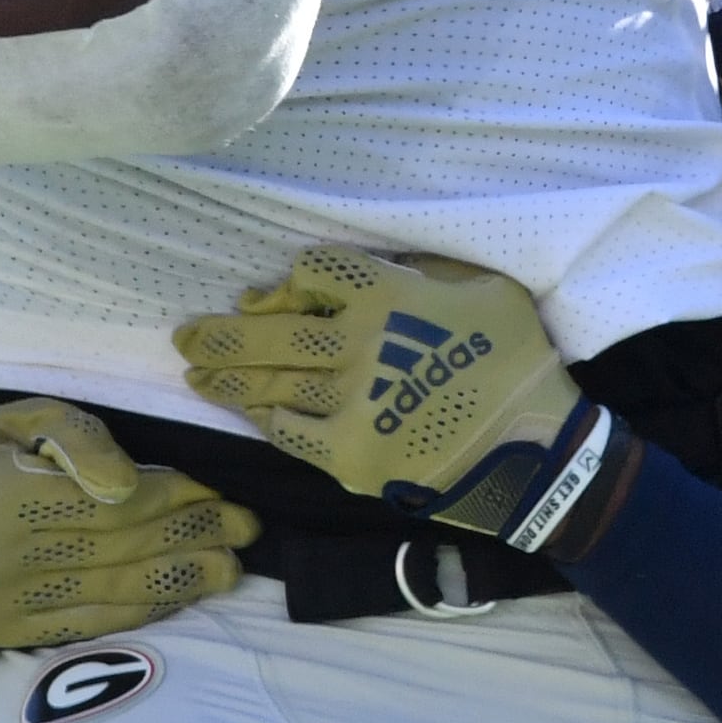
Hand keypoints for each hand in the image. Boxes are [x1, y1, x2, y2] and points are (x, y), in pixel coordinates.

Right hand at [0, 398, 258, 650]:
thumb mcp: (21, 416)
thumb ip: (78, 437)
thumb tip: (128, 481)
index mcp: (6, 498)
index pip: (114, 505)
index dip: (174, 499)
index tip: (219, 491)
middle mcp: (5, 560)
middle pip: (123, 549)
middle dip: (193, 537)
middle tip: (246, 529)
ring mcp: (7, 604)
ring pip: (117, 592)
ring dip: (182, 580)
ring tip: (230, 567)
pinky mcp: (10, 635)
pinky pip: (93, 622)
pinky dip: (143, 609)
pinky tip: (180, 595)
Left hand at [173, 248, 616, 552]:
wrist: (537, 452)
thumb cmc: (514, 360)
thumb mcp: (480, 287)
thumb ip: (417, 268)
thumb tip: (356, 270)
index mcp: (392, 297)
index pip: (314, 273)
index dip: (287, 283)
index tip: (270, 296)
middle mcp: (363, 345)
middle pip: (272, 333)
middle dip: (220, 334)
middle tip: (184, 335)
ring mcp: (353, 403)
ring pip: (271, 383)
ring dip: (225, 376)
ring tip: (195, 369)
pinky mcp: (351, 454)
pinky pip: (289, 431)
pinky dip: (262, 416)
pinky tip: (243, 407)